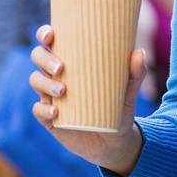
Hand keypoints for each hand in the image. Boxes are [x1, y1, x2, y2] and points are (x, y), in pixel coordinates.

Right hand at [28, 24, 146, 174]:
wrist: (114, 142)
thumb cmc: (118, 108)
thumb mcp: (128, 92)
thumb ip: (135, 73)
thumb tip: (140, 52)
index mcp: (71, 61)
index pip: (50, 41)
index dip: (44, 34)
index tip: (51, 34)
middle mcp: (56, 75)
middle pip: (38, 57)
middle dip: (44, 59)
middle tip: (61, 68)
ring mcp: (50, 96)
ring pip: (36, 80)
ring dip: (45, 83)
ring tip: (63, 91)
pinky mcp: (49, 118)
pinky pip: (38, 110)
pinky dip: (43, 109)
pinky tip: (56, 111)